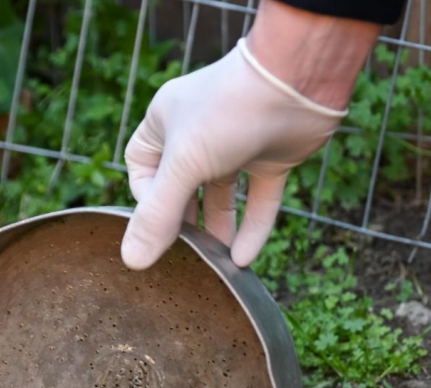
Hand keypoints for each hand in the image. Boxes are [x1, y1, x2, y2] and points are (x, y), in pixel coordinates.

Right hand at [121, 2, 379, 269]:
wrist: (298, 81)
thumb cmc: (230, 110)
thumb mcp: (184, 164)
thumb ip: (158, 214)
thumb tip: (132, 260)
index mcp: (166, 123)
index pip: (142, 170)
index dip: (147, 201)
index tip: (159, 226)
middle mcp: (199, 133)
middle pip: (182, 188)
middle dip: (184, 221)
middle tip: (186, 254)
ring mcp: (237, 145)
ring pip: (221, 196)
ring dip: (219, 229)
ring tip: (216, 263)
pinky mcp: (270, 158)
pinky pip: (257, 199)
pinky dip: (252, 227)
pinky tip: (243, 259)